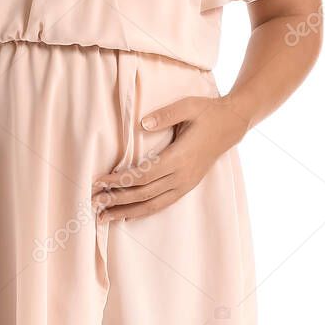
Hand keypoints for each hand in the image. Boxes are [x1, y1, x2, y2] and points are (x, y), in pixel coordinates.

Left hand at [90, 94, 247, 222]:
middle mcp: (182, 176)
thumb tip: (142, 123)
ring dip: (127, 212)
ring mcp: (186, 184)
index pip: (143, 175)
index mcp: (179, 157)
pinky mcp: (188, 185)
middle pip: (144, 194)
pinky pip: (163, 203)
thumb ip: (166, 115)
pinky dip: (144, 211)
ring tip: (104, 217)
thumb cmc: (207, 112)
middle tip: (93, 203)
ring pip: (153, 204)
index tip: (99, 181)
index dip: (120, 181)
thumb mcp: (188, 106)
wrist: (231, 124)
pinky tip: (129, 215)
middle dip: (117, 200)